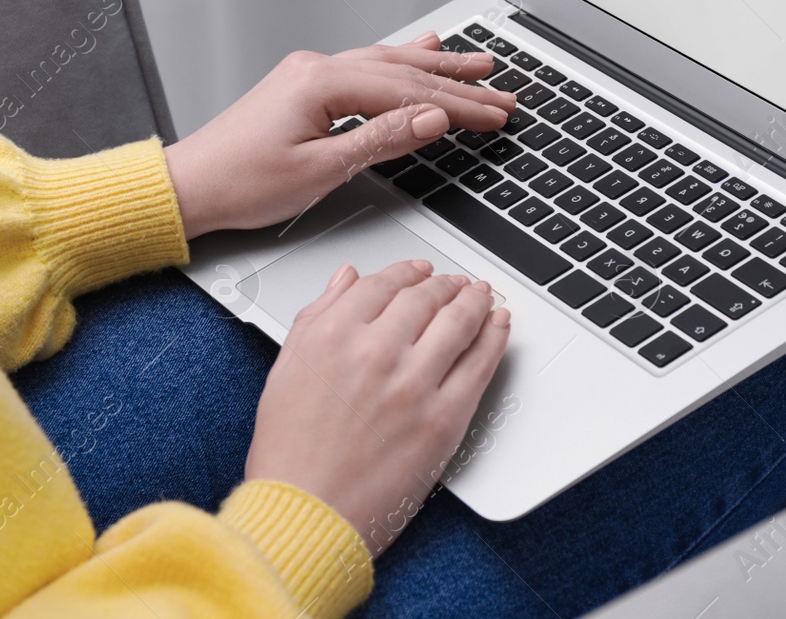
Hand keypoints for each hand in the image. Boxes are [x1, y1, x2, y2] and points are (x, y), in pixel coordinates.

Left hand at [163, 33, 514, 237]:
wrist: (191, 187)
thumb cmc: (240, 182)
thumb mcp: (320, 170)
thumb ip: (380, 140)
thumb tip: (428, 121)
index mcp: (321, 82)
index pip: (406, 91)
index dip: (457, 106)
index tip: (494, 115)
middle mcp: (317, 68)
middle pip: (403, 72)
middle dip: (457, 85)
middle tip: (501, 94)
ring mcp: (310, 74)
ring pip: (387, 64)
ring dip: (435, 68)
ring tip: (477, 66)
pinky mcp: (305, 88)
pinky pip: (365, 67)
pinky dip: (399, 62)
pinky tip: (418, 51)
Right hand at [244, 258, 510, 554]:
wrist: (307, 514)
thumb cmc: (290, 451)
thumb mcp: (287, 367)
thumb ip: (318, 313)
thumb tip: (346, 278)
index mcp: (333, 334)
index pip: (383, 283)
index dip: (408, 271)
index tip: (420, 270)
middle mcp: (375, 351)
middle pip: (425, 297)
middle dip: (444, 283)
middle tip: (455, 282)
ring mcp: (414, 383)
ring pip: (458, 321)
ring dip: (474, 300)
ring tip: (480, 294)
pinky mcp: (444, 417)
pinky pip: (479, 363)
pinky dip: (494, 336)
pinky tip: (498, 324)